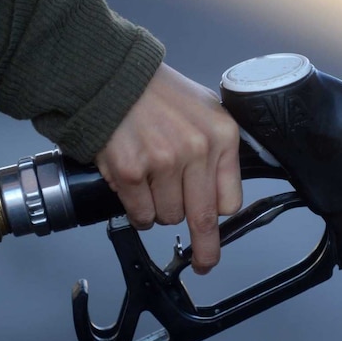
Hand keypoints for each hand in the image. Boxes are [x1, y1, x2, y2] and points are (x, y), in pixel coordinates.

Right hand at [95, 63, 242, 273]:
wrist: (111, 76)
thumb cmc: (157, 93)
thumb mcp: (205, 110)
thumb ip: (217, 149)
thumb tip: (221, 195)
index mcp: (222, 135)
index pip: (230, 200)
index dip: (218, 215)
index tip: (215, 228)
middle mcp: (197, 150)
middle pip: (204, 219)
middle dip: (204, 249)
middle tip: (202, 264)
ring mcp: (163, 162)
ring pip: (168, 218)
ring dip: (158, 212)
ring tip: (150, 183)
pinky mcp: (131, 172)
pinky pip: (141, 215)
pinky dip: (137, 212)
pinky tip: (134, 190)